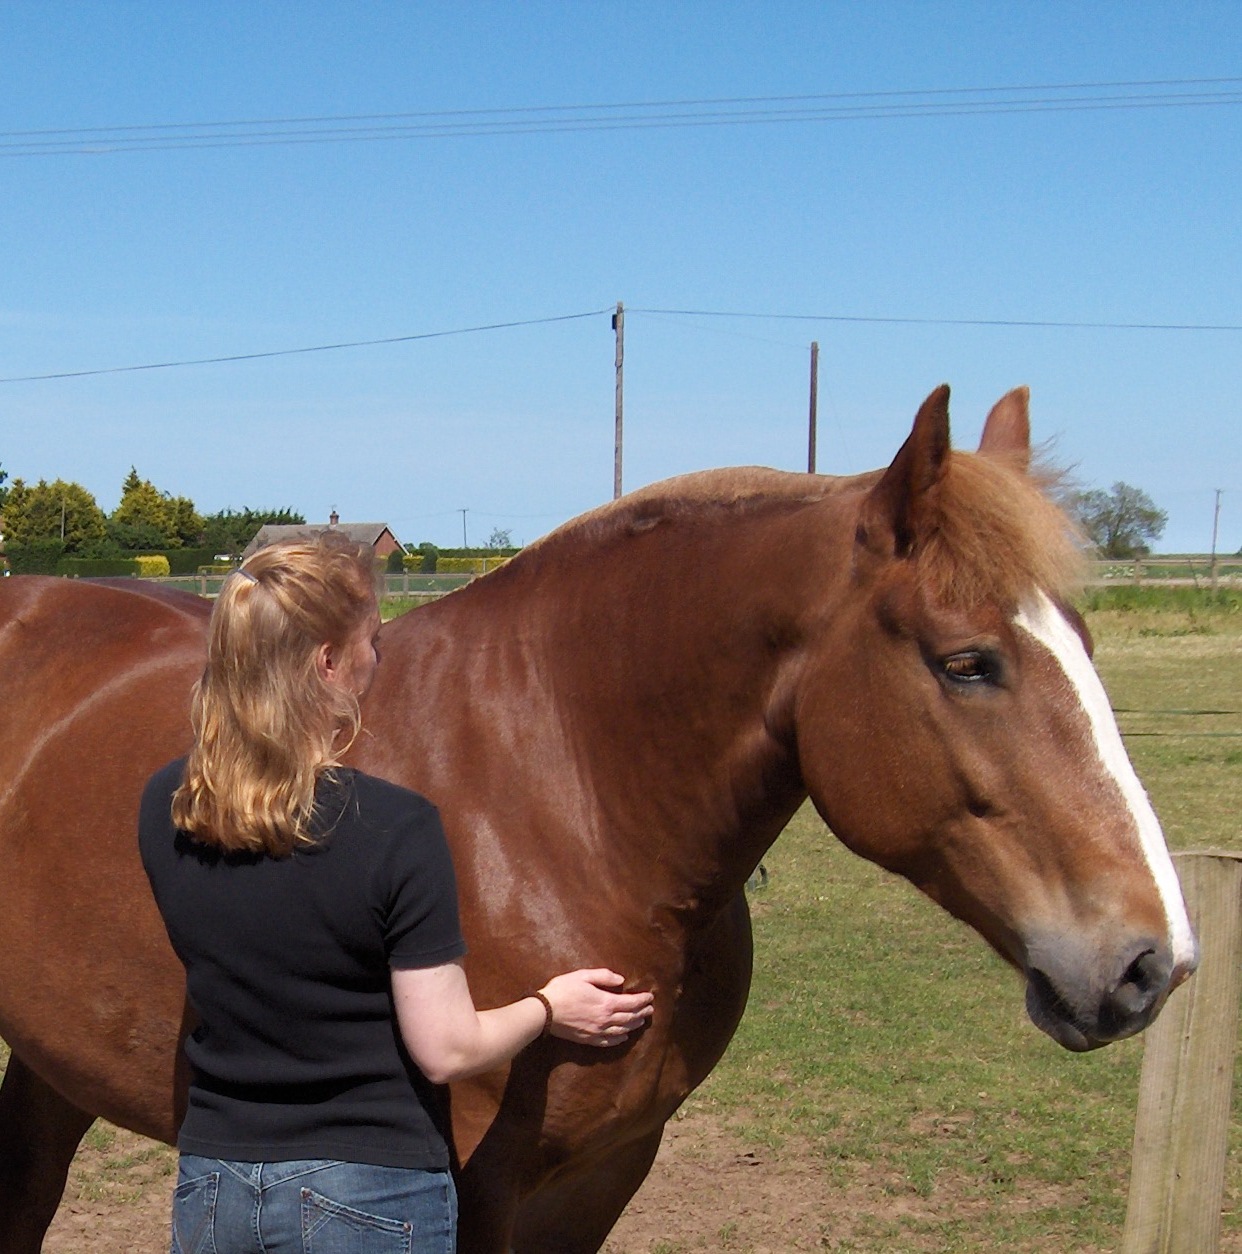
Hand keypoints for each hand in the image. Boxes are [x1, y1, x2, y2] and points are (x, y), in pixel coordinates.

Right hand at [539, 969, 653, 1046]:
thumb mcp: (583, 975)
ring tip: (641, 1021)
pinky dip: (619, 1039)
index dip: (642, 1000)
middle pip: (629, 1017)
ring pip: (622, 1030)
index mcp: (606, 1002)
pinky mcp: (589, 1039)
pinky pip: (609, 1041)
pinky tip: (623, 1037)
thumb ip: (604, 976)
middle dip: (642, 1012)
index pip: (631, 1003)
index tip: (651, 997)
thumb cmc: (563, 990)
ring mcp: (597, 1031)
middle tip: (650, 1009)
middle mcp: (605, 1019)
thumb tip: (621, 980)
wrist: (545, 1012)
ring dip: (634, 1025)